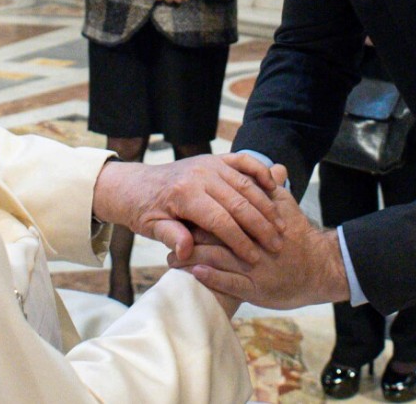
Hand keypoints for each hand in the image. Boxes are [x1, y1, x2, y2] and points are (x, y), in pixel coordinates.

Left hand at [92, 153, 285, 264]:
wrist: (135, 183)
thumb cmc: (144, 209)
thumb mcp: (151, 227)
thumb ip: (170, 237)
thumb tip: (186, 252)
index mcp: (184, 194)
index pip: (220, 221)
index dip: (240, 241)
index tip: (254, 257)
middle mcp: (200, 175)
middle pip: (239, 202)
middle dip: (261, 225)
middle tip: (278, 245)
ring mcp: (209, 163)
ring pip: (246, 184)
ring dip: (266, 205)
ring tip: (281, 226)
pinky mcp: (215, 158)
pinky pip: (243, 161)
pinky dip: (260, 173)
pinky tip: (273, 188)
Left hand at [168, 180, 350, 309]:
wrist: (326, 269)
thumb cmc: (302, 238)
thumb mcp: (289, 205)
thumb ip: (273, 186)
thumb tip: (273, 168)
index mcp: (254, 218)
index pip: (223, 210)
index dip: (202, 214)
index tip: (183, 216)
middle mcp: (252, 240)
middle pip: (216, 232)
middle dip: (193, 235)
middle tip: (174, 237)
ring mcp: (255, 266)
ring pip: (216, 257)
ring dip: (191, 258)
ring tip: (172, 260)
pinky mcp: (257, 289)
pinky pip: (227, 282)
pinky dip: (209, 276)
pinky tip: (193, 273)